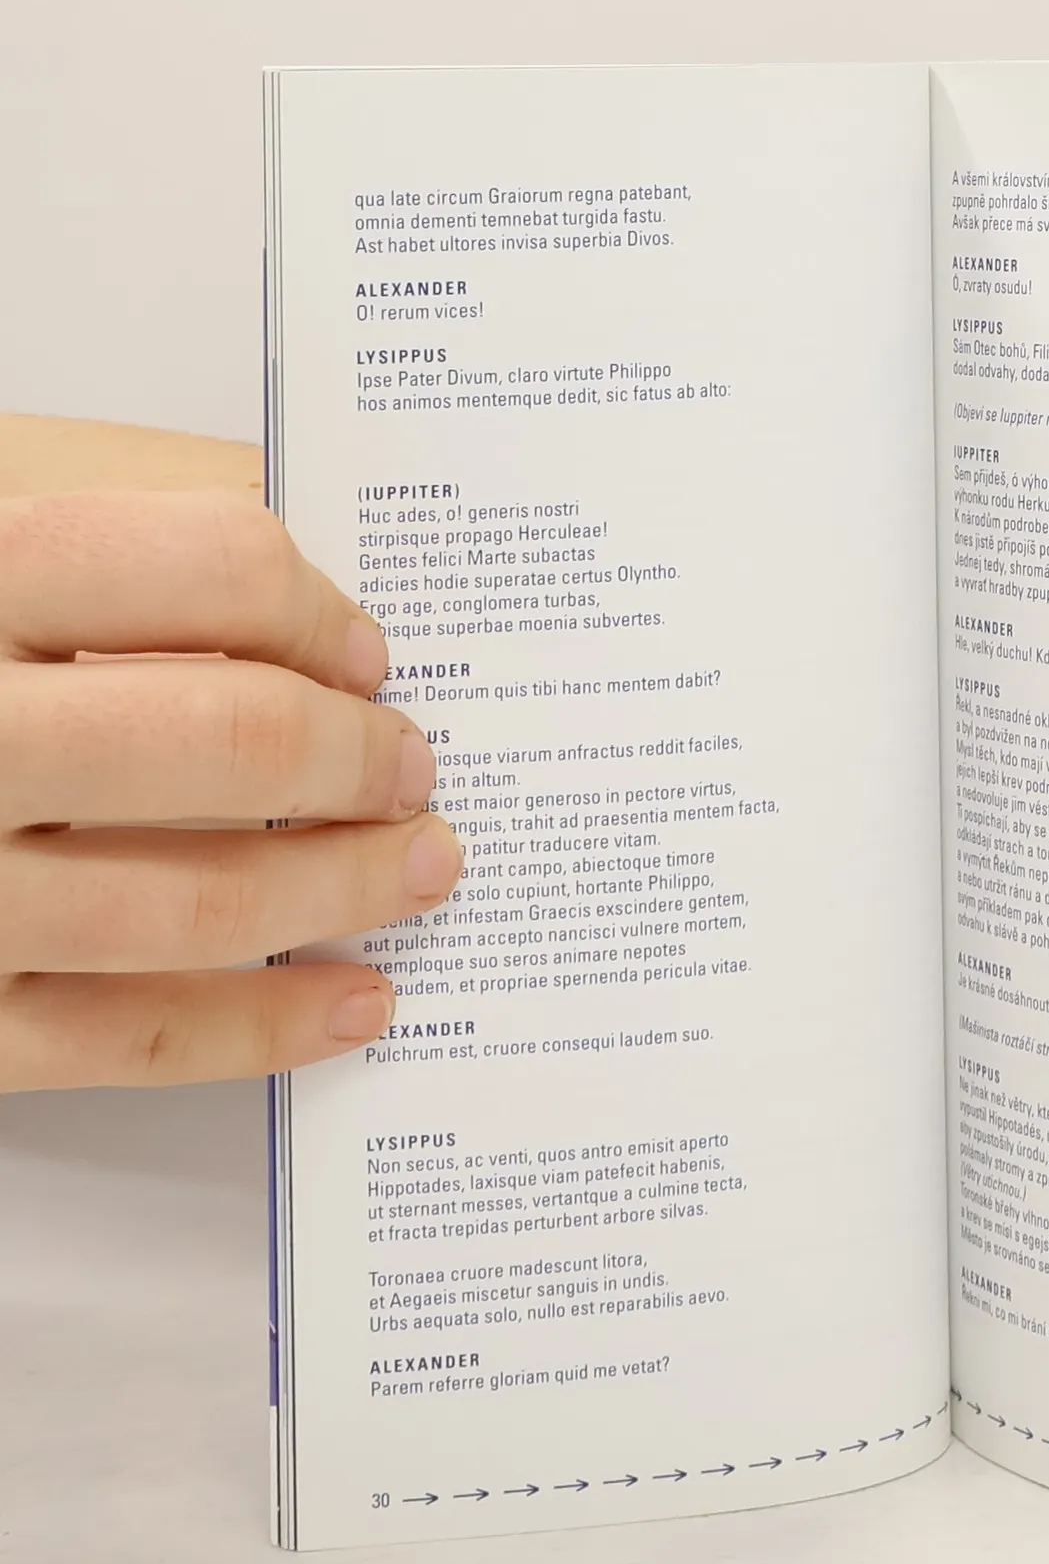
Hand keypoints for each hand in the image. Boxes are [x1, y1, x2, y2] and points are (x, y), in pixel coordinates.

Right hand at [0, 415, 462, 1090]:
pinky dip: (264, 1026)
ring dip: (345, 889)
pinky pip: (130, 1035)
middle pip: (227, 743)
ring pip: (198, 905)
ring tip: (420, 869)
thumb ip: (113, 529)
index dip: (318, 614)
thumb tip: (296, 556)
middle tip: (411, 769)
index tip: (366, 657)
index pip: (208, 572)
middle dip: (357, 760)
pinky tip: (351, 1000)